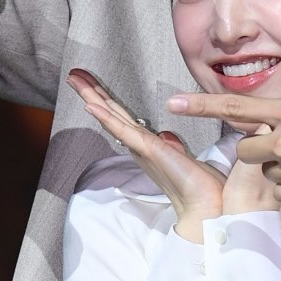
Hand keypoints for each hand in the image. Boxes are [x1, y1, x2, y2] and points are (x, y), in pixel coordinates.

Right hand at [67, 70, 224, 235]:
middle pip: (111, 114)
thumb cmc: (201, 186)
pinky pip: (123, 131)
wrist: (207, 205)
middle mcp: (139, 147)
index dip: (106, 99)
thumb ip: (172, 147)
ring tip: (74, 81)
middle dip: (92, 93)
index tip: (91, 83)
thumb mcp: (185, 158)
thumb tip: (167, 136)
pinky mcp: (148, 150)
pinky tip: (90, 106)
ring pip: (112, 118)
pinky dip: (106, 118)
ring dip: (92, 98)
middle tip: (73, 75)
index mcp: (147, 146)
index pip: (122, 117)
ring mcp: (142, 149)